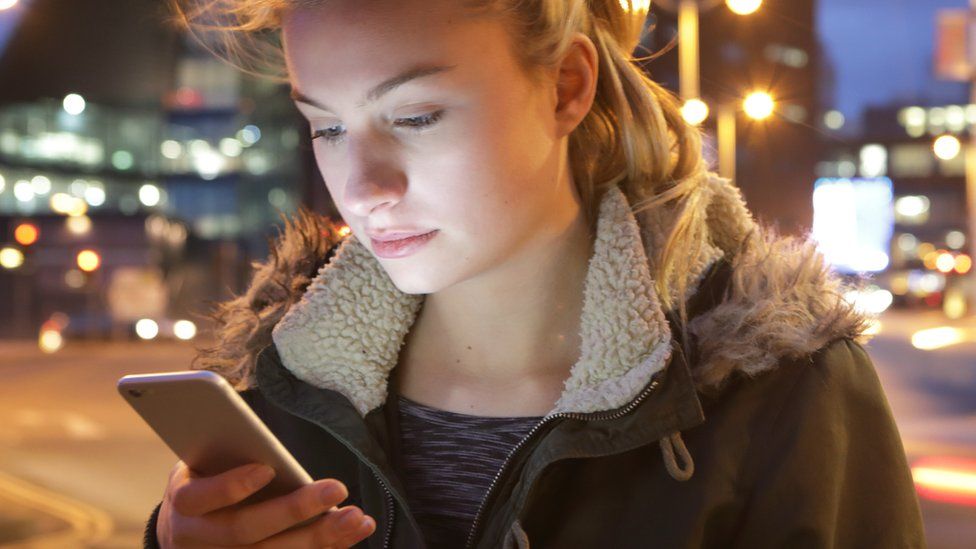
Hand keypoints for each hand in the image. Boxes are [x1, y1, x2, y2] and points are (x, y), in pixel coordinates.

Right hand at [156, 460, 375, 547]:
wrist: (191, 526)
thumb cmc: (209, 478)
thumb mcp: (209, 461)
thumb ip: (230, 454)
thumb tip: (266, 446)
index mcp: (183, 504)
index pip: (198, 498)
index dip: (230, 486)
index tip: (266, 469)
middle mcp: (196, 541)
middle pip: (244, 531)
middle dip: (293, 511)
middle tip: (338, 488)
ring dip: (320, 538)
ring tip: (357, 518)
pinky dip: (327, 548)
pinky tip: (354, 531)